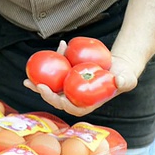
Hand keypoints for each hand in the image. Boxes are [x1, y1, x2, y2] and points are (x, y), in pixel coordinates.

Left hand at [23, 40, 140, 116]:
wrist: (119, 66)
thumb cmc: (124, 76)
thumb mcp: (127, 79)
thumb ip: (124, 82)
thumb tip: (117, 80)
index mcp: (87, 103)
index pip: (71, 107)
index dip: (60, 102)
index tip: (52, 93)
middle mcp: (76, 97)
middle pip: (56, 98)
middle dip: (42, 94)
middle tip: (34, 84)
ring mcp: (70, 86)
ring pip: (52, 86)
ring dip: (38, 83)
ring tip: (27, 77)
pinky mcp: (68, 75)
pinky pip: (57, 70)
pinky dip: (55, 59)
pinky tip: (58, 47)